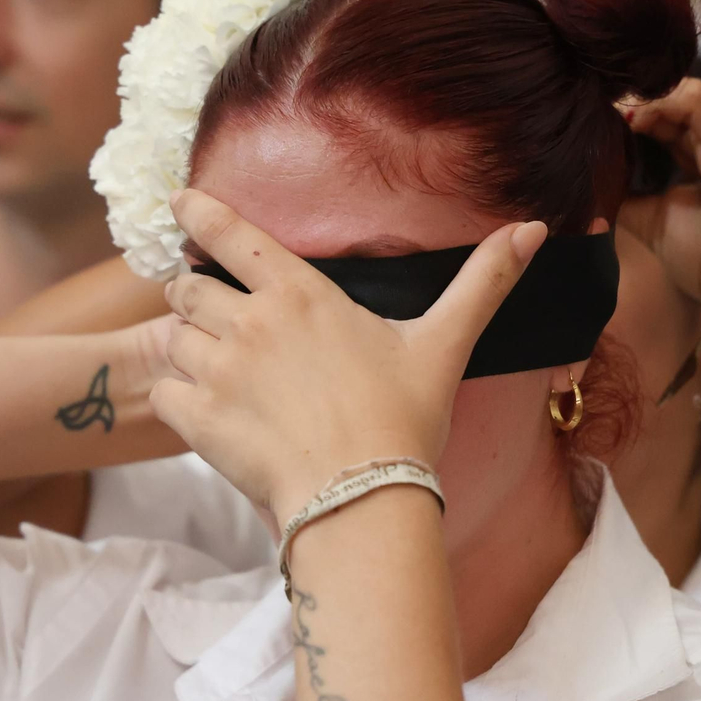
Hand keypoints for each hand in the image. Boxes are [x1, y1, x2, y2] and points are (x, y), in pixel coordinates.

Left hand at [149, 190, 543, 521]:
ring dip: (190, 351)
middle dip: (196, 297)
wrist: (364, 498)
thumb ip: (483, 282)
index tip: (179, 203)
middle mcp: (251, 321)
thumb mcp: (444, 344)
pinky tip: (211, 415)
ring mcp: (219, 370)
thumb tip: (535, 229)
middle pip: (189, 286)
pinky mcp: (198, 419)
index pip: (232, 235)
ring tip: (221, 375)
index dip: (199, 213)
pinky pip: (165, 392)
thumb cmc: (404, 421)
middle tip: (218, 321)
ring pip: (174, 338)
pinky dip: (179, 400)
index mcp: (301, 294)